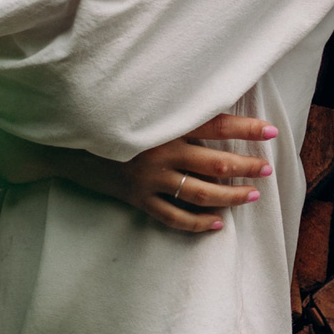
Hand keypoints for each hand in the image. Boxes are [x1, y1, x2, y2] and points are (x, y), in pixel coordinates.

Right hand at [46, 113, 279, 232]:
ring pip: (200, 194)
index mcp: (165, 125)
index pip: (216, 125)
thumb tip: (214, 110)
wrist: (63, 142)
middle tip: (266, 169)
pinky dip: (197, 223)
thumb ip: (174, 111)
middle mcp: (160, 152)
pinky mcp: (136, 198)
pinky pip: (172, 217)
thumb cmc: (106, 118)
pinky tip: (217, 225)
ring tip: (251, 196)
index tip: (271, 131)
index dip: (246, 129)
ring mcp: (148, 178)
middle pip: (215, 163)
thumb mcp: (140, 108)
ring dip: (230, 196)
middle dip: (246, 167)